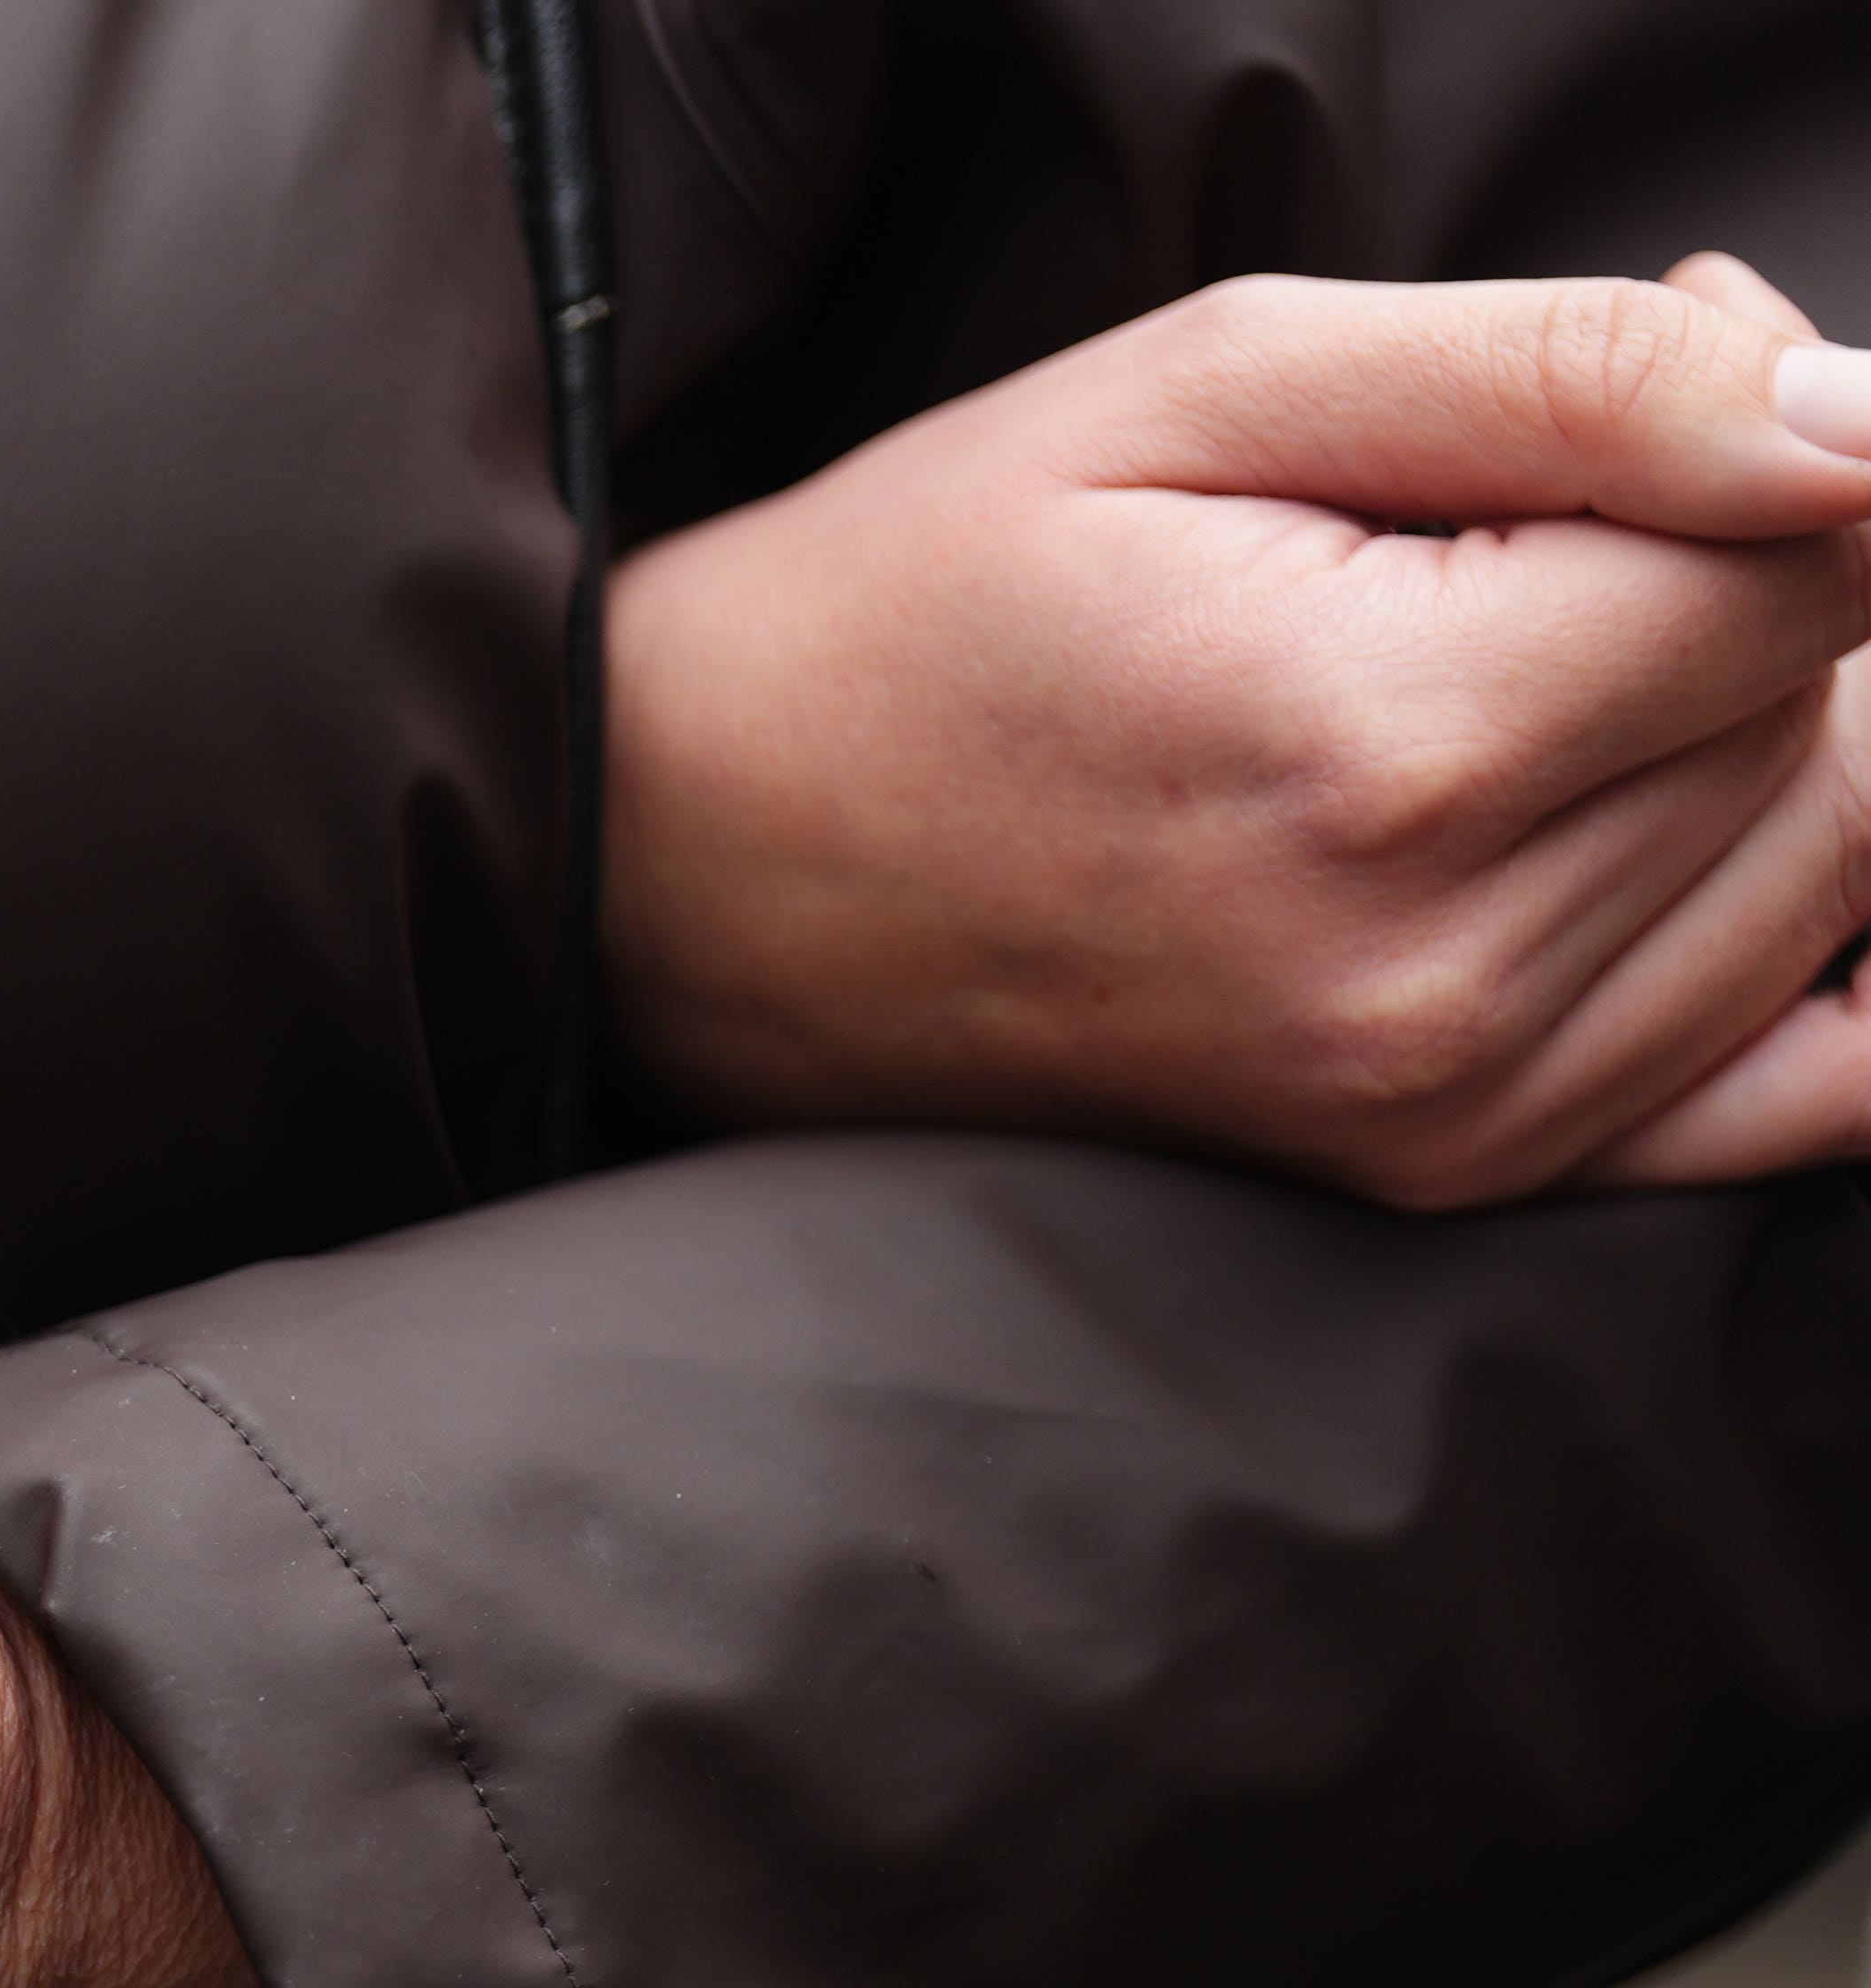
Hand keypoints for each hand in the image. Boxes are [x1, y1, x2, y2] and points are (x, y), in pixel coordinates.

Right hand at [608, 261, 1870, 1207]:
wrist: (683, 873)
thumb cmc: (921, 599)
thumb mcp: (1208, 388)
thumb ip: (1574, 380)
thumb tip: (1864, 429)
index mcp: (1380, 754)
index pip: (1817, 568)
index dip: (1787, 428)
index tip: (1667, 358)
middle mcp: (1436, 975)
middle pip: (1830, 717)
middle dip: (1758, 574)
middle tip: (1540, 509)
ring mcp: (1445, 1110)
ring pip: (1829, 867)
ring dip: (1750, 734)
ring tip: (1519, 659)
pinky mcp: (1445, 1179)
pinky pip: (1808, 1083)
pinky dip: (1811, 945)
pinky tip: (1677, 840)